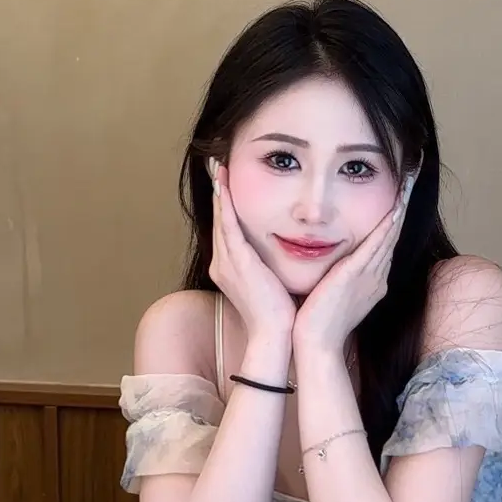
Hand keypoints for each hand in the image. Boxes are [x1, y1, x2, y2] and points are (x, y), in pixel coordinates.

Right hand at [210, 162, 295, 346]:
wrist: (276, 336)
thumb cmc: (279, 313)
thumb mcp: (271, 281)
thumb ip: (270, 263)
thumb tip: (284, 247)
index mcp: (230, 269)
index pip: (227, 229)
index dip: (225, 204)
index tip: (226, 180)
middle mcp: (223, 264)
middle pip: (220, 220)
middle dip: (219, 192)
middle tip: (217, 165)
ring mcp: (227, 263)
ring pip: (221, 219)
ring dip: (220, 192)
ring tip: (219, 168)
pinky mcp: (237, 263)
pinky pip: (228, 228)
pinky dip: (225, 206)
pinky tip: (224, 187)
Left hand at [292, 170, 416, 356]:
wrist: (316, 344)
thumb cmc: (318, 321)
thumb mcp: (333, 294)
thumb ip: (338, 276)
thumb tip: (335, 264)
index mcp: (372, 281)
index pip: (385, 244)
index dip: (394, 220)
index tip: (400, 199)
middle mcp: (377, 276)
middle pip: (393, 236)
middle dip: (402, 207)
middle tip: (411, 181)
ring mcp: (370, 276)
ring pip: (389, 236)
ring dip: (400, 210)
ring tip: (409, 185)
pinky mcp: (357, 275)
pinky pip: (376, 245)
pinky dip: (387, 226)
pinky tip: (395, 208)